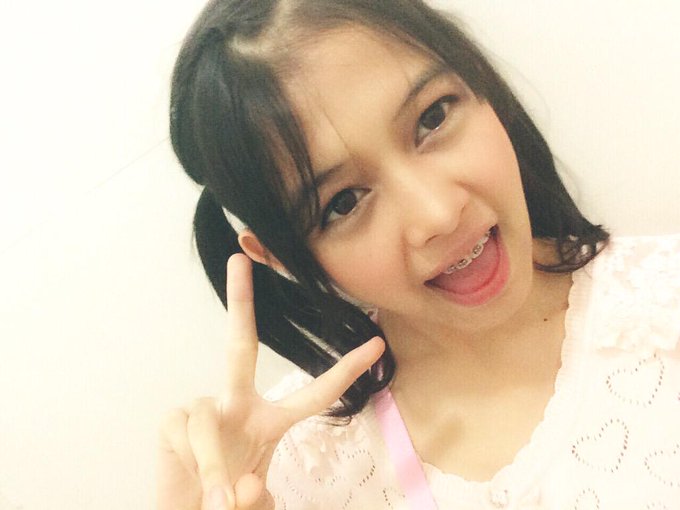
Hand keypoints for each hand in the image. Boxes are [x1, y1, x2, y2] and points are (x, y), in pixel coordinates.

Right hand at [157, 254, 384, 509]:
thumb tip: (246, 485)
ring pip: (207, 420)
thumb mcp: (256, 500)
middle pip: (239, 347)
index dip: (345, 370)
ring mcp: (201, 409)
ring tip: (221, 502)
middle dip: (240, 303)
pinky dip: (199, 469)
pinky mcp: (172, 422)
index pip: (315, 393)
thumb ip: (261, 497)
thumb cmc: (228, 499)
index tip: (376, 343)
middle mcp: (236, 403)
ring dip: (215, 466)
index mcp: (270, 419)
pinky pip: (188, 437)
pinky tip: (197, 486)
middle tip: (238, 260)